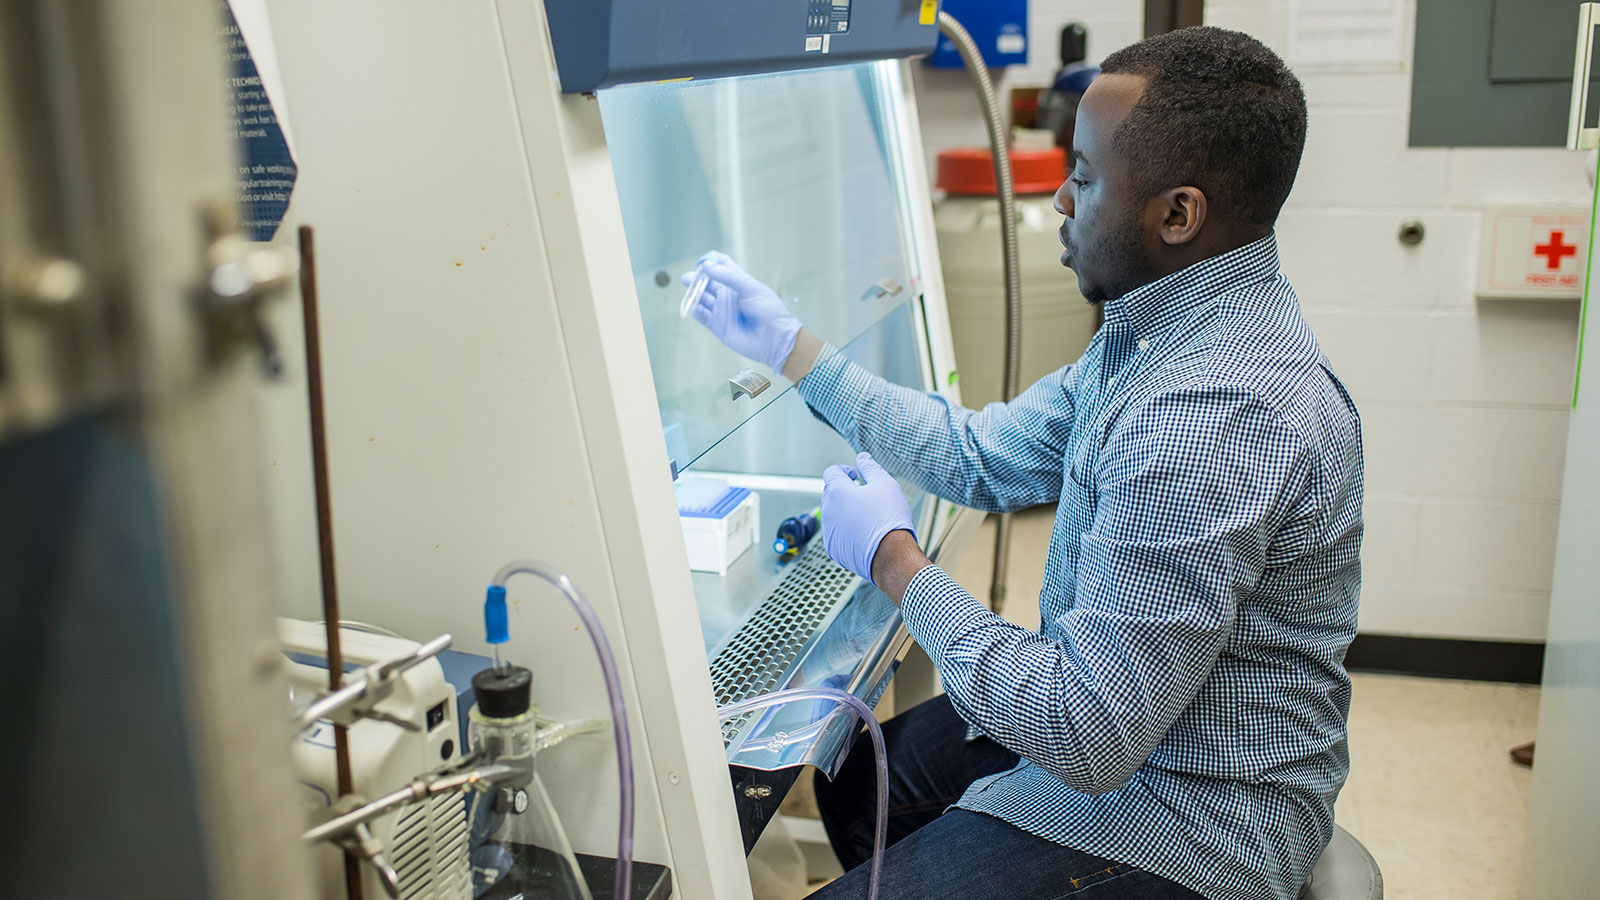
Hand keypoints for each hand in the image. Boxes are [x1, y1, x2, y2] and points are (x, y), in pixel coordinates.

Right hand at [682, 251, 801, 372]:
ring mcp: (722, 310)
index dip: (712, 261)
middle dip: (697, 278)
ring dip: (694, 294)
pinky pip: (702, 316)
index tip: (705, 261)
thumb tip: (707, 266)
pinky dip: (696, 311)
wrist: (774, 339)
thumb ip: (729, 277)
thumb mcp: (751, 288)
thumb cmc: (769, 311)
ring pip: (702, 298)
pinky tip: (694, 306)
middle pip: (707, 282)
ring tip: (690, 291)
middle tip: (688, 277)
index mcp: (738, 282)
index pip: (722, 266)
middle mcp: (728, 295)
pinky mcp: (717, 326)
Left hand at [821, 452, 915, 585]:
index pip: (831, 472)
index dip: (844, 470)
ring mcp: (828, 531)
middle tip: (865, 496)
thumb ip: (870, 467)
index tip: (855, 476)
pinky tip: (864, 533)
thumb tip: (862, 457)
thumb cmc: (889, 519)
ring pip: (833, 514)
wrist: (891, 556)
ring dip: (845, 511)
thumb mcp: (885, 484)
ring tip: (867, 516)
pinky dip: (846, 530)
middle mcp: (827, 510)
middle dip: (845, 491)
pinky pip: (836, 533)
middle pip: (831, 493)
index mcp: (836, 491)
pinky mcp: (833, 549)